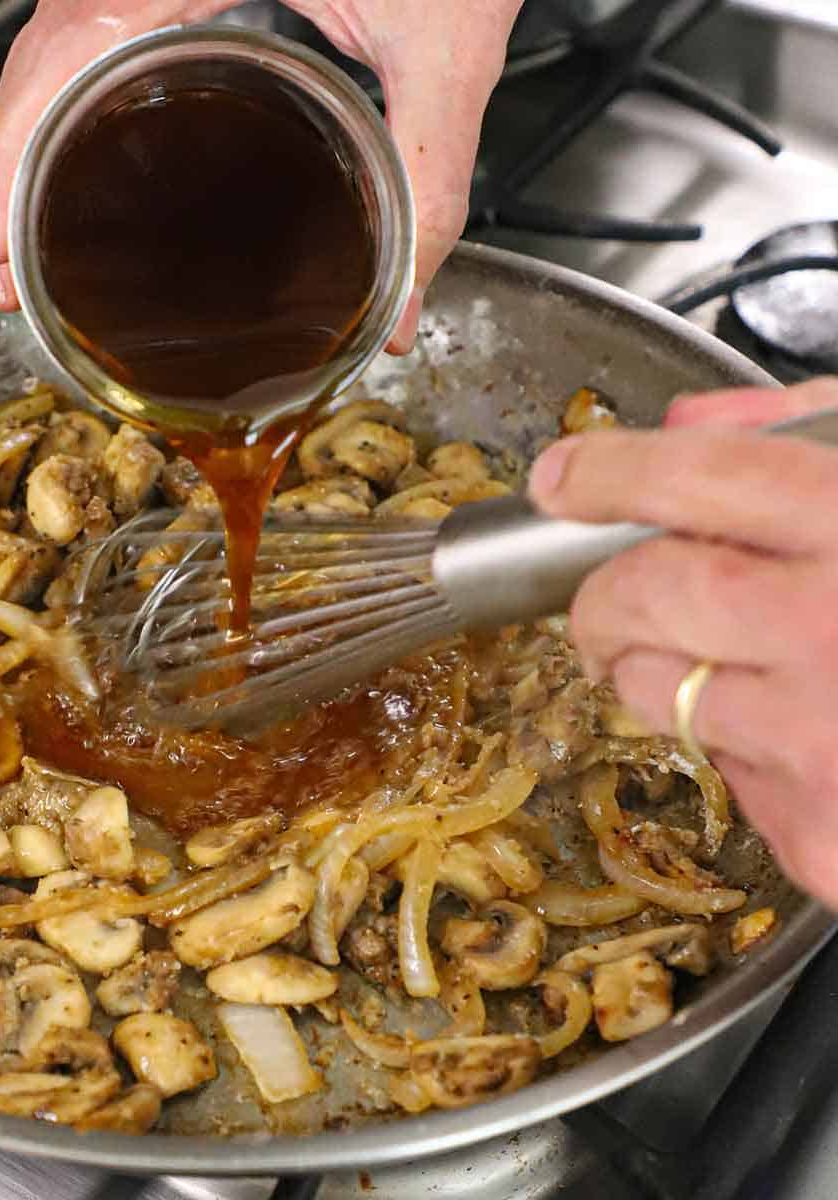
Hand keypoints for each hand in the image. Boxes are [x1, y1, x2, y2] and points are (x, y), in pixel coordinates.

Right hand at [0, 0, 521, 351]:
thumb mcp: (444, 44)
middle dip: (2, 174)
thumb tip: (398, 309)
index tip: (2, 253)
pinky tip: (74, 162)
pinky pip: (87, 36)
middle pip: (33, 61)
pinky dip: (62, 107)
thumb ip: (429, 176)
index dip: (8, 161)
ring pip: (48, 49)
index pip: (59, 54)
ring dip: (24, 143)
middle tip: (6, 275)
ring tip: (22, 235)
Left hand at [528, 377, 837, 908]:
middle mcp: (836, 635)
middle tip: (613, 600)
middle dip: (605, 595)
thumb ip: (805, 440)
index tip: (562, 479)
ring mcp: (822, 745)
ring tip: (738, 661)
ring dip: (658, 669)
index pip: (701, 478)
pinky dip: (733, 741)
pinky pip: (717, 767)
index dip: (611, 473)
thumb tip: (690, 431)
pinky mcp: (817, 836)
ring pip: (651, 690)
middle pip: (642, 596)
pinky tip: (808, 727)